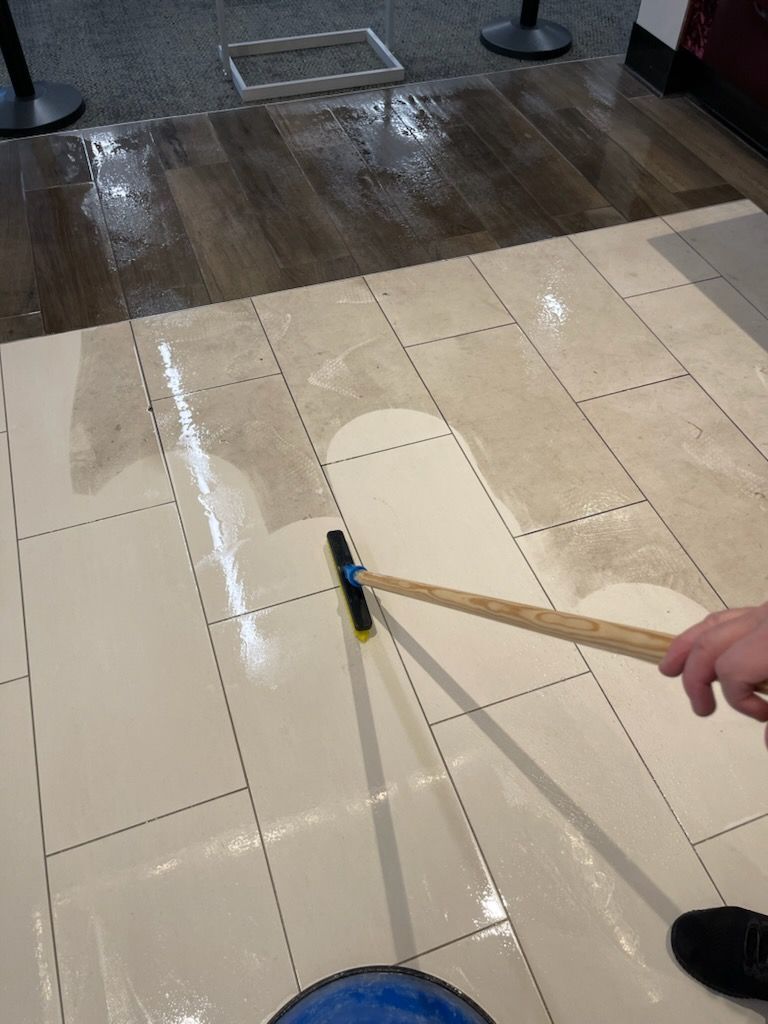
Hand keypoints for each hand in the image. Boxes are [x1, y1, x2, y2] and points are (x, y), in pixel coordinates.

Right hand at [659, 604, 767, 745]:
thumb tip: (767, 740)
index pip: (732, 670)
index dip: (739, 700)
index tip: (761, 716)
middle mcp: (762, 620)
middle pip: (710, 645)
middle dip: (695, 678)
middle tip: (701, 708)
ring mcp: (763, 610)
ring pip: (712, 625)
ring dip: (686, 648)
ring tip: (668, 668)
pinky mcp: (767, 609)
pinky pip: (727, 616)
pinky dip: (708, 632)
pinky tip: (703, 645)